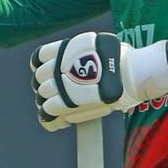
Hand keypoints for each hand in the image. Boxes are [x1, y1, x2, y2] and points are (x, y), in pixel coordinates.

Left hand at [29, 33, 167, 131]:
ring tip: (58, 108)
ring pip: (41, 95)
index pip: (38, 57)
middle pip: (38, 78)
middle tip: (56, 94)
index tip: (47, 73)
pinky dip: (49, 116)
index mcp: (63, 49)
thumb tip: (76, 65)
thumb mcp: (97, 48)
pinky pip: (47, 110)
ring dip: (47, 102)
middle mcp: (57, 65)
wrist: (130, 73)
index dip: (40, 67)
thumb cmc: (120, 60)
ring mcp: (58, 84)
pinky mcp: (64, 102)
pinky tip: (57, 119)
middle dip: (45, 87)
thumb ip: (81, 56)